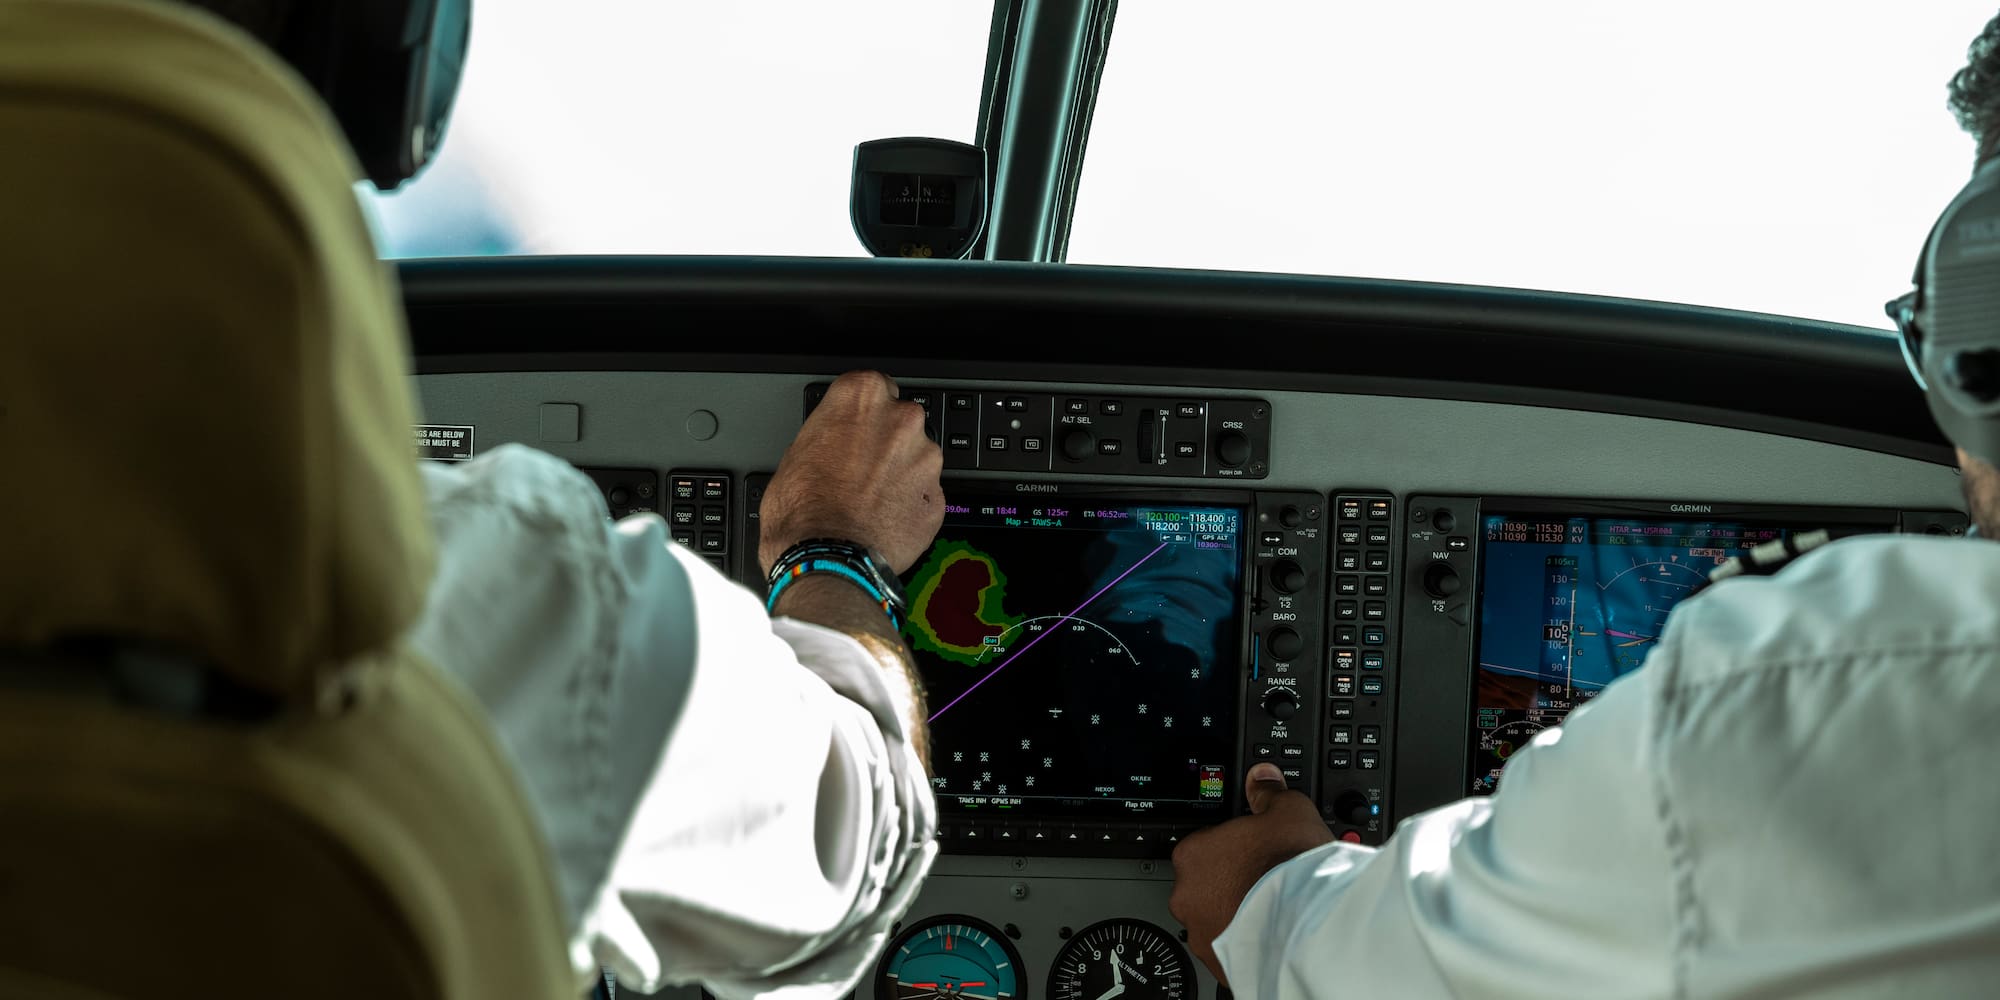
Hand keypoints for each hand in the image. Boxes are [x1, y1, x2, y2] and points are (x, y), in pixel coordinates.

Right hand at [759, 370, 944, 574]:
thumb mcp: (793, 455)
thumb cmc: (802, 512)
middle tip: (857, 471)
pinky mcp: (938, 498)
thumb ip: (825, 435)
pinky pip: (924, 496)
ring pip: (916, 459)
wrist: (826, 562)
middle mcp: (901, 420)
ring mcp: (925, 459)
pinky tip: (882, 520)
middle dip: (884, 443)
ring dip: (899, 475)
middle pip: (900, 421)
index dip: (861, 413)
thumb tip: (830, 444)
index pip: (872, 386)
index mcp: (861, 398)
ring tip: (868, 502)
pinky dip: (909, 506)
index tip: (854, 428)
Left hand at [1168, 762, 1334, 986]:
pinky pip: (1228, 948)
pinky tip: (1269, 932)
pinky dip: (1245, 941)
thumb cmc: (1293, 868)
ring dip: (1236, 913)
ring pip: (1215, 918)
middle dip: (1231, 882)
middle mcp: (1188, 896)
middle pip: (1206, 882)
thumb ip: (1269, 793)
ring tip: (1270, 909)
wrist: (1310, 924)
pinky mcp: (1219, 963)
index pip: (1204, 844)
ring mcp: (1201, 933)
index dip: (1232, 846)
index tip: (1253, 851)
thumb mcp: (1288, 811)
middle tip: (1264, 880)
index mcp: (1193, 854)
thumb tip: (1263, 779)